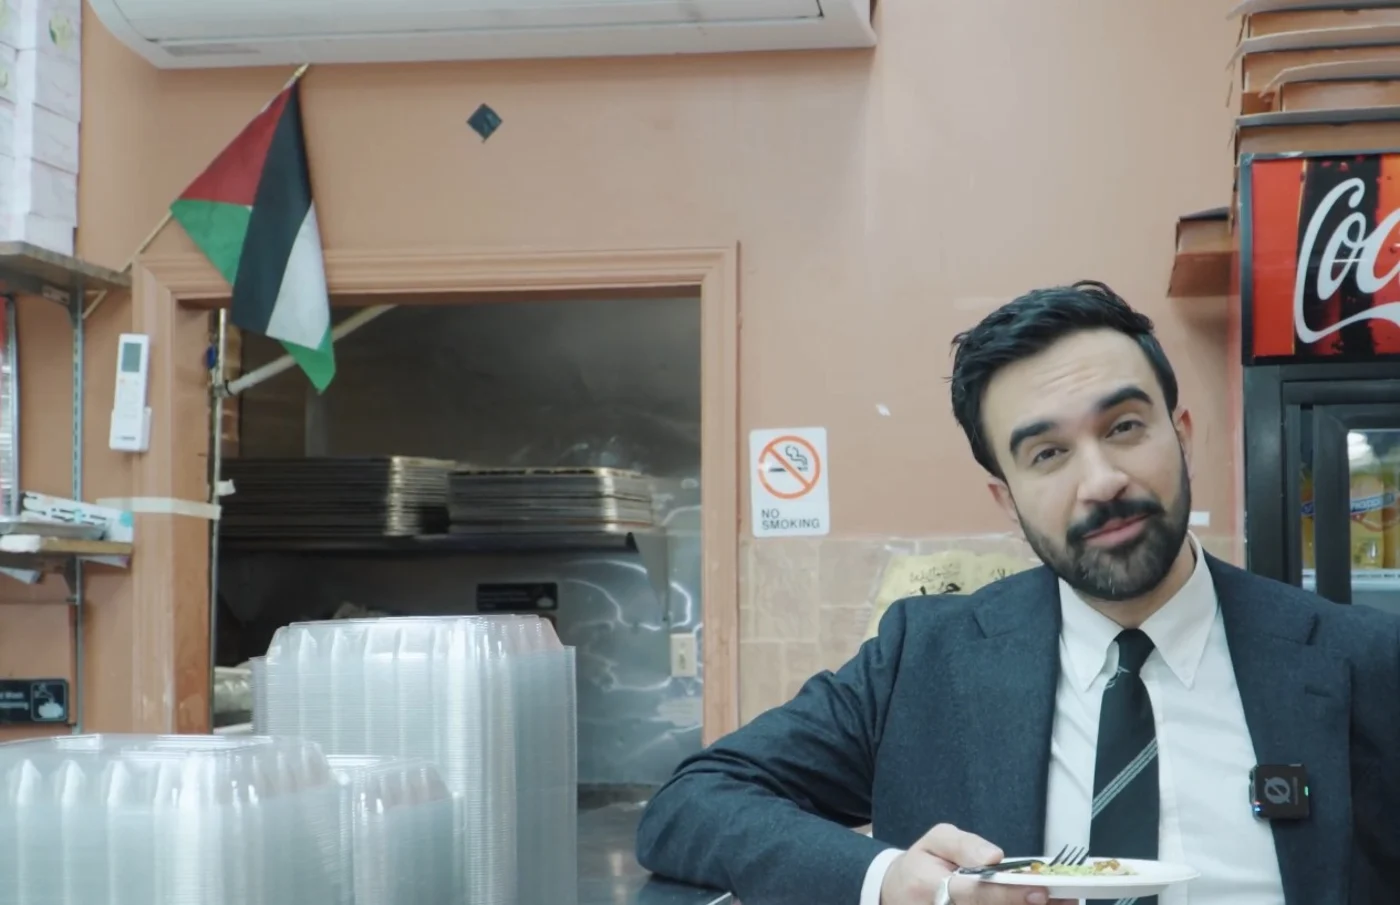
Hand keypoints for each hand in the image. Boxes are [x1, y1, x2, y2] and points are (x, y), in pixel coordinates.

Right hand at [879, 824, 1075, 904]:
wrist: (897, 895)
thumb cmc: (922, 864)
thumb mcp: (936, 839)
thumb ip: (964, 844)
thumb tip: (993, 855)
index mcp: (932, 886)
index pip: (977, 892)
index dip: (1010, 894)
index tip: (1040, 891)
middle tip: (1068, 900)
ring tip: (1064, 903)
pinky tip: (1037, 904)